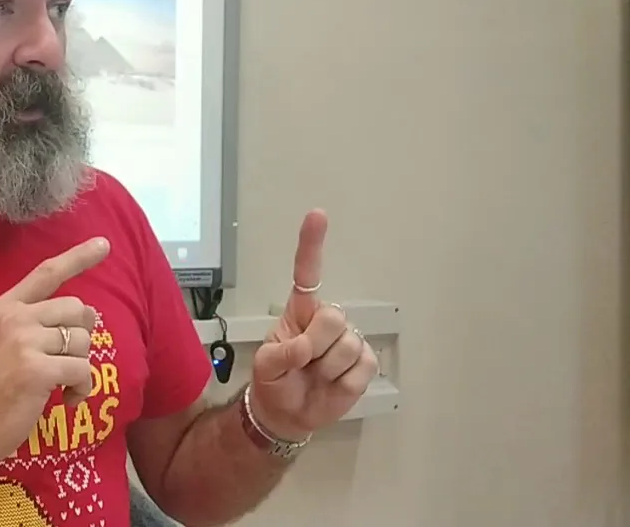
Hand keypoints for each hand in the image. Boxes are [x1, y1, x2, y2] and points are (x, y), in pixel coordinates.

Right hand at [0, 237, 108, 464]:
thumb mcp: (0, 343)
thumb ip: (34, 324)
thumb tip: (85, 315)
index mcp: (5, 308)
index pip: (47, 273)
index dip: (78, 257)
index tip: (103, 244)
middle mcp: (15, 318)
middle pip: (77, 309)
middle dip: (81, 337)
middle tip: (67, 361)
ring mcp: (25, 342)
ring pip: (83, 341)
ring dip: (81, 367)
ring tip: (63, 385)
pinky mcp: (37, 369)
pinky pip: (82, 370)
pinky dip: (82, 389)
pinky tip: (67, 400)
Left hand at [250, 210, 376, 440]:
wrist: (288, 413)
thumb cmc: (275, 381)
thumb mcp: (266, 366)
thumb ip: (281, 354)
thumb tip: (306, 348)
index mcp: (300, 312)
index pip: (308, 274)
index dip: (312, 245)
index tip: (317, 215)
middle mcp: (327, 321)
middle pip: (333, 318)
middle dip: (315, 344)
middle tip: (303, 363)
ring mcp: (348, 341)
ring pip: (347, 347)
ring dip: (326, 369)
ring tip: (315, 376)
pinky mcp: (364, 364)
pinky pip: (361, 368)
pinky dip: (343, 383)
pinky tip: (332, 384)